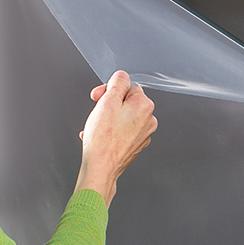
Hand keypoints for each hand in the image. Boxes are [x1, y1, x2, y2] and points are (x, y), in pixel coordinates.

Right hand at [76, 71, 158, 204]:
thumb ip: (117, 84)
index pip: (128, 87)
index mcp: (145, 106)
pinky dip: (110, 131)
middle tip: (96, 111)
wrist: (101, 167)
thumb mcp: (107, 102)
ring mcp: (143, 134)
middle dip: (108, 104)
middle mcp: (148, 120)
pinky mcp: (135, 145)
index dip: (110, 90)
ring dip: (107, 118)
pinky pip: (122, 131)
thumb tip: (122, 77)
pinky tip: (98, 136)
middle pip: (126, 102)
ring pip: (122, 117)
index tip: (99, 96)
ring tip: (95, 127)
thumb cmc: (103, 139)